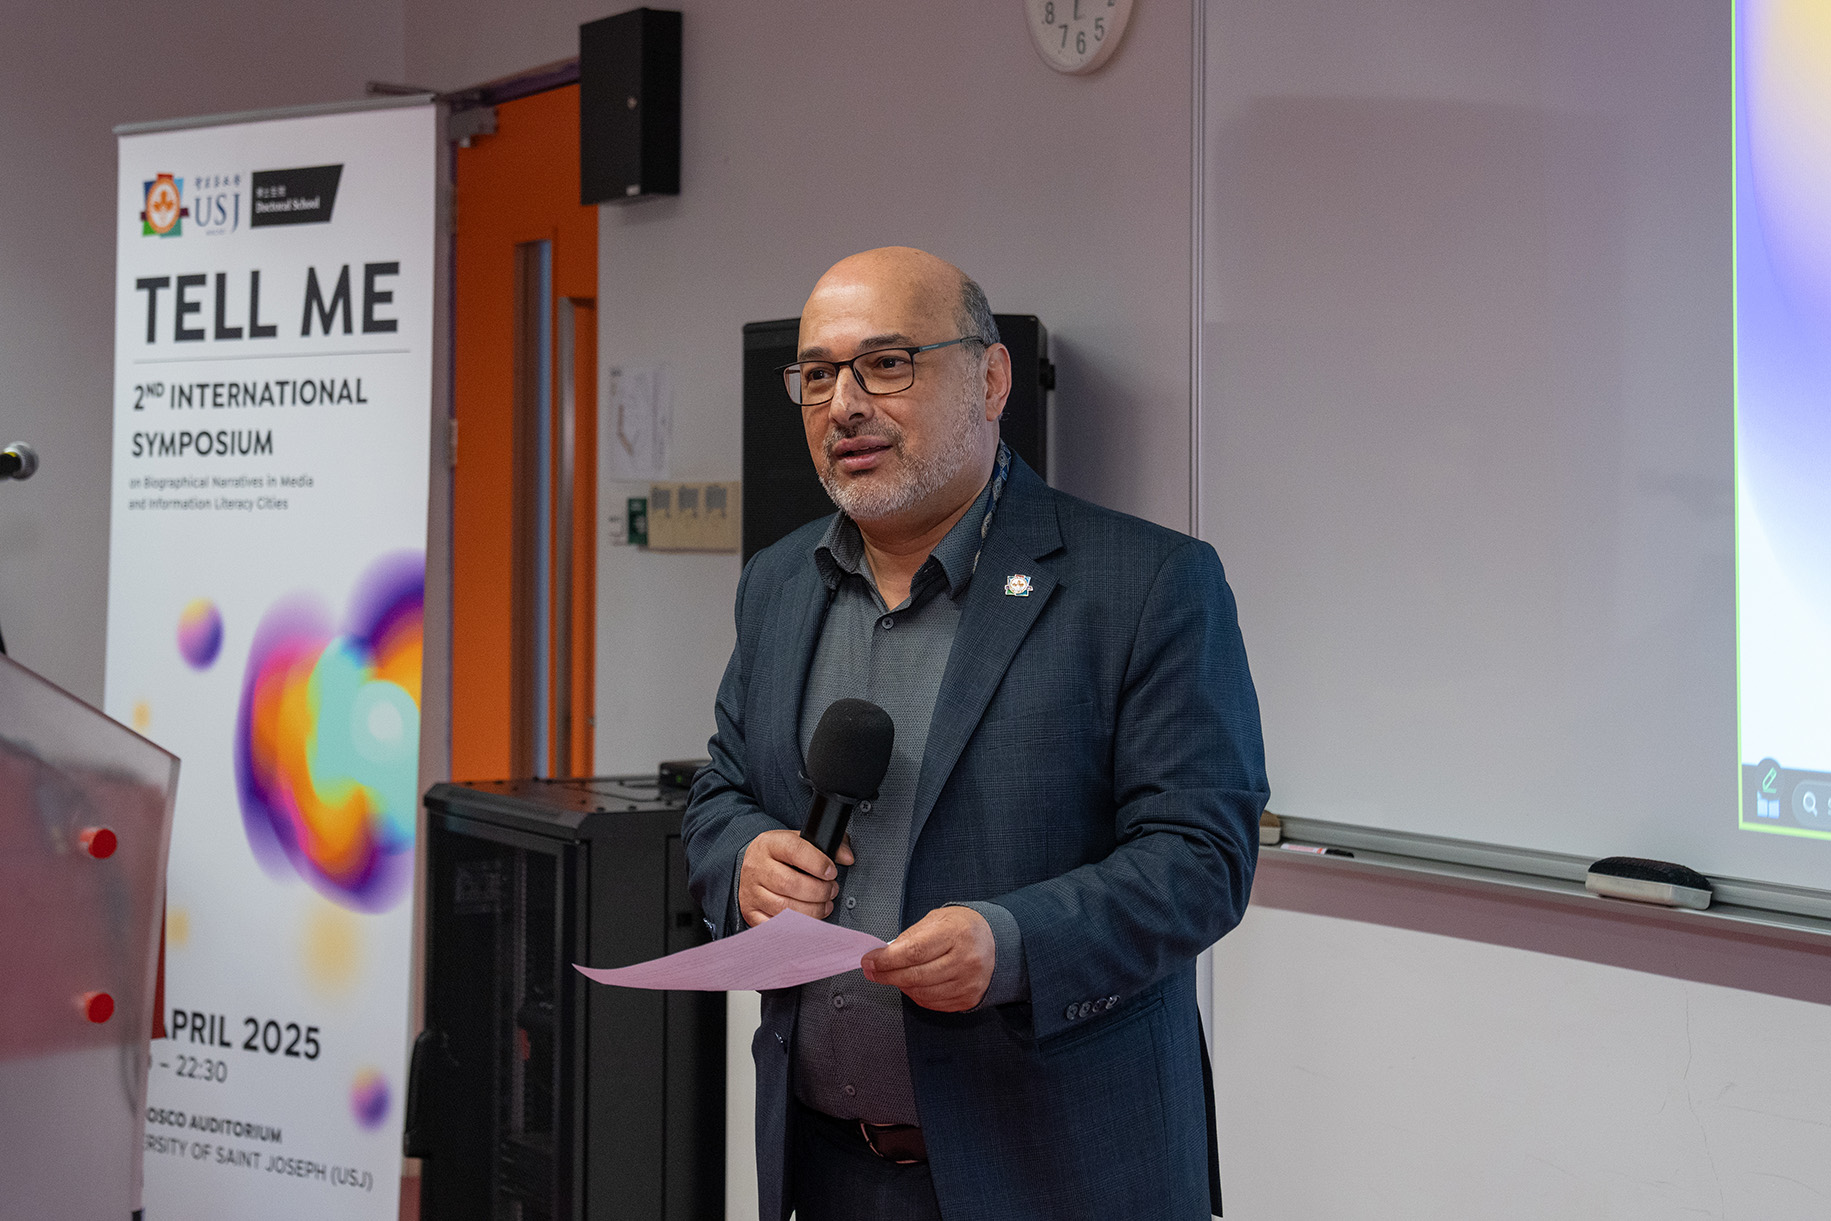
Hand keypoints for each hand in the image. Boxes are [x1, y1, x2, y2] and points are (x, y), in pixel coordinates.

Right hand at [739, 830, 854, 926]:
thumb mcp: (802, 842)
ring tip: (824, 905)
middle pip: (789, 883)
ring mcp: (751, 891)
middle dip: (819, 891)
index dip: (818, 863)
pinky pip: (774, 925)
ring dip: (811, 911)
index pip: (794, 850)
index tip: (832, 872)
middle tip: (831, 891)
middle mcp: (757, 867)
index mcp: (770, 844)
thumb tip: (848, 858)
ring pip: (783, 908)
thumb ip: (830, 846)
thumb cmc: (782, 855)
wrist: (754, 866)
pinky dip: (795, 926)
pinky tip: (808, 919)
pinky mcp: (751, 912)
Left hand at [861, 906, 994, 1011]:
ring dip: (900, 985)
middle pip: (915, 975)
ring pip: (922, 993)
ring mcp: (968, 982)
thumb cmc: (962, 927)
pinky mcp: (968, 999)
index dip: (887, 960)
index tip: (870, 960)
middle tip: (872, 971)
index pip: (914, 952)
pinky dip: (916, 995)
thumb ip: (910, 937)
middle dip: (887, 975)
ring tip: (892, 975)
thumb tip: (883, 955)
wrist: (996, 942)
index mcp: (956, 933)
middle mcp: (965, 960)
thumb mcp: (937, 919)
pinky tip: (912, 983)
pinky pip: (932, 1003)